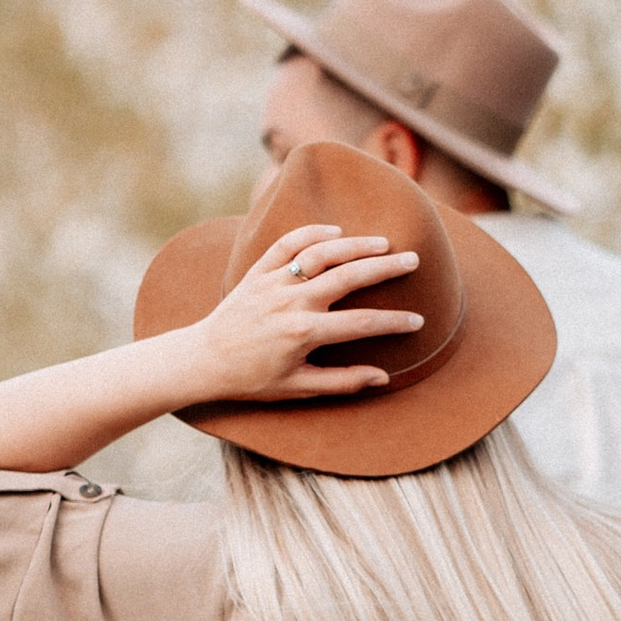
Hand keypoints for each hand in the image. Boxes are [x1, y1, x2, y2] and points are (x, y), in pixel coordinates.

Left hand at [174, 224, 423, 407]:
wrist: (203, 360)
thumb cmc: (251, 379)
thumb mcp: (298, 388)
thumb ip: (342, 382)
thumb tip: (382, 378)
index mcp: (303, 334)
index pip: (361, 324)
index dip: (393, 322)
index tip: (418, 321)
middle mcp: (290, 303)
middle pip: (348, 277)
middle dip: (384, 268)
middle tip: (412, 260)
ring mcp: (273, 283)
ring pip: (320, 254)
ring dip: (354, 245)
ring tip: (383, 242)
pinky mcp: (257, 272)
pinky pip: (286, 244)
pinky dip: (311, 234)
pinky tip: (335, 232)